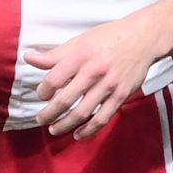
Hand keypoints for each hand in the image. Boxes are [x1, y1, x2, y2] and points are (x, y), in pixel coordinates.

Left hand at [26, 14, 164, 139]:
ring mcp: (109, 85)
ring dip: (65, 125)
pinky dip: (89, 130)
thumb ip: (54, 54)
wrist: (142, 38)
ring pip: (82, 112)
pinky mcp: (121, 96)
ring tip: (54, 129)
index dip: (43, 90)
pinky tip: (78, 134)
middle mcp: (95, 71)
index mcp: (81, 55)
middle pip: (66, 99)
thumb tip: (29, 58)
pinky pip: (102, 118)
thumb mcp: (80, 41)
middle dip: (49, 113)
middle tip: (40, 119)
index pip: (54, 79)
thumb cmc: (109, 37)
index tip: (42, 94)